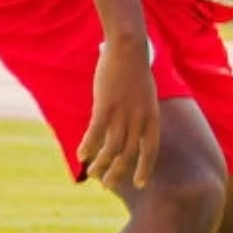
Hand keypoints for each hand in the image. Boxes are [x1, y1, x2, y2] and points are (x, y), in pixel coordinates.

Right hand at [77, 34, 158, 191]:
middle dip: (118, 173)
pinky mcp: (106, 106)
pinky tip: (81, 155)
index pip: (151, 149)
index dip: (145, 168)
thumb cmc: (135, 71)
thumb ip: (140, 114)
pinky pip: (95, 133)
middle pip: (129, 154)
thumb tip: (130, 130)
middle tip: (107, 185)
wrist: (129, 48)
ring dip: (101, 164)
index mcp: (152, 115)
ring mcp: (123, 112)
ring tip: (92, 173)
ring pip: (111, 148)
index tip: (139, 183)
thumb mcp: (146, 95)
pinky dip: (88, 146)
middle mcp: (139, 118)